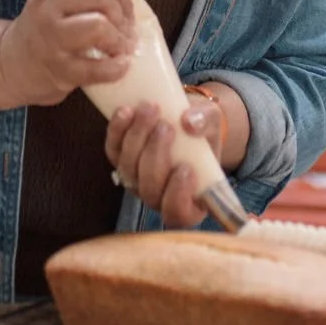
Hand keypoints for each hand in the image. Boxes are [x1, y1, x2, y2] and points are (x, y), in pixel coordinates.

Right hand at [0, 0, 135, 105]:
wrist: (12, 62)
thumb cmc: (46, 26)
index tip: (126, 10)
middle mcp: (49, 3)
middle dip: (123, 15)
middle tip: (127, 31)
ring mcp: (51, 36)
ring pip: (98, 26)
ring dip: (119, 40)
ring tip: (122, 48)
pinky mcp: (57, 67)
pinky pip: (95, 67)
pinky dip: (116, 68)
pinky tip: (121, 66)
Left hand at [105, 99, 224, 228]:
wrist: (183, 119)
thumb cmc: (203, 131)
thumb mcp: (212, 123)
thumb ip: (206, 122)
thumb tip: (189, 122)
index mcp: (189, 201)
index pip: (179, 213)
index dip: (178, 195)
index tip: (186, 168)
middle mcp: (158, 197)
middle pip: (150, 188)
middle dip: (155, 155)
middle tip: (166, 127)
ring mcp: (136, 181)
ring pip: (128, 169)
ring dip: (136, 138)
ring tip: (149, 110)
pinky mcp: (119, 160)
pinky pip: (113, 150)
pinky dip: (117, 131)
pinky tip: (126, 111)